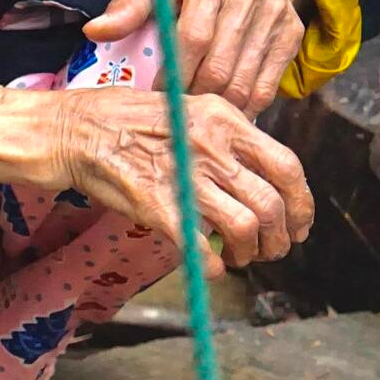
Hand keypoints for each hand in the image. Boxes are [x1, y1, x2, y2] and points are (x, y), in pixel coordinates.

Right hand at [47, 88, 312, 276]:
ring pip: (244, 226)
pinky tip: (214, 269)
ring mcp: (185, 177)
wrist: (77, 131)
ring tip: (243, 259)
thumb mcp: (190, 109)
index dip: (301, 202)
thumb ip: (226, 138)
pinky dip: (213, 266)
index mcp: (227, 121)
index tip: (299, 223)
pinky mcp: (158, 207)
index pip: (287, 166)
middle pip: (271, 203)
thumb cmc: (130, 120)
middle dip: (280, 237)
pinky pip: (200, 246)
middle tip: (272, 251)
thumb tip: (256, 172)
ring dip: (250, 252)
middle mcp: (213, 148)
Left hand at [83, 0, 307, 116]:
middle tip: (176, 117)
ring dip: (217, 111)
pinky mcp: (292, 34)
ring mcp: (276, 13)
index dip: (173, 76)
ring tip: (196, 121)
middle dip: (193, 99)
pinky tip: (224, 116)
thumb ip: (129, 5)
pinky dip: (244, 109)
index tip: (158, 97)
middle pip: (219, 66)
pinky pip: (267, 87)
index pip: (192, 37)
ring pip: (243, 82)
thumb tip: (95, 31)